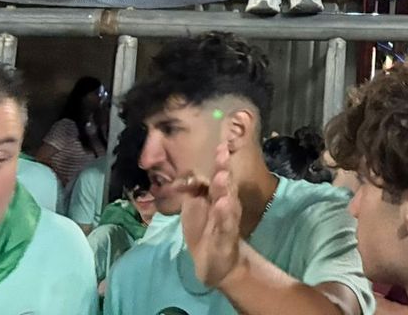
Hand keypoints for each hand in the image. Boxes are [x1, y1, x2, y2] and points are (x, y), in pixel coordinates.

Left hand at [181, 142, 241, 289]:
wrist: (214, 262)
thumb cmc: (205, 229)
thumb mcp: (194, 207)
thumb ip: (191, 190)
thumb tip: (180, 174)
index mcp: (217, 195)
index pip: (218, 175)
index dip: (220, 161)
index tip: (221, 145)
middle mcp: (226, 203)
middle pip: (225, 184)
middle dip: (223, 169)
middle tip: (222, 153)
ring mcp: (227, 220)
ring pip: (227, 203)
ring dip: (225, 190)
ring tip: (222, 176)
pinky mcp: (226, 238)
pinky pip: (226, 226)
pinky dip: (225, 217)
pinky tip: (223, 205)